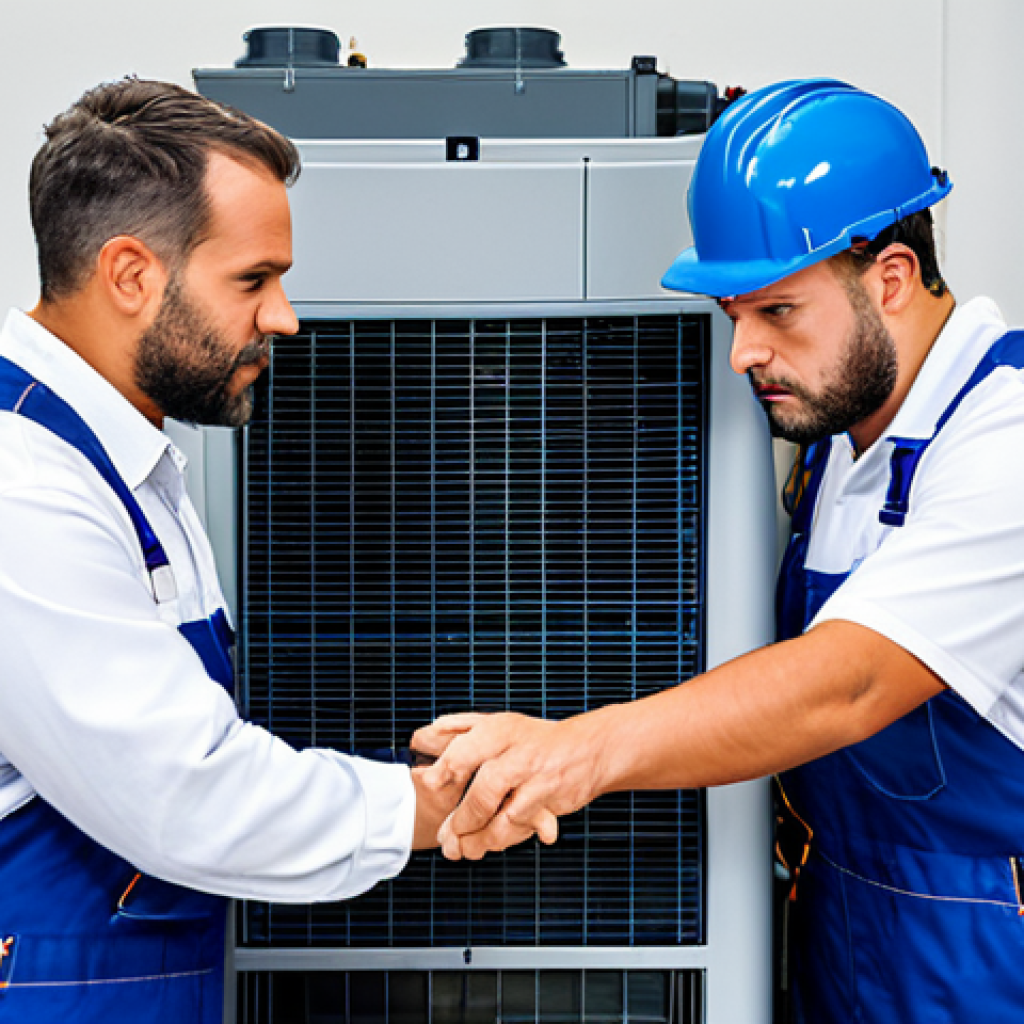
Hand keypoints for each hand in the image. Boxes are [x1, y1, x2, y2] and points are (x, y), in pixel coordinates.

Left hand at [417, 711, 607, 860]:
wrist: (590, 748)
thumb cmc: (538, 738)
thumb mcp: (500, 723)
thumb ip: (462, 726)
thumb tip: (425, 733)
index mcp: (501, 730)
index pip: (466, 751)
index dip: (446, 770)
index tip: (431, 784)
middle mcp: (519, 753)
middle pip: (484, 792)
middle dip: (462, 819)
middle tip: (447, 835)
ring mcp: (537, 779)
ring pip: (503, 819)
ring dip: (480, 839)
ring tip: (465, 848)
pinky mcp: (551, 801)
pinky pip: (521, 828)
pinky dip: (503, 840)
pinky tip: (491, 843)